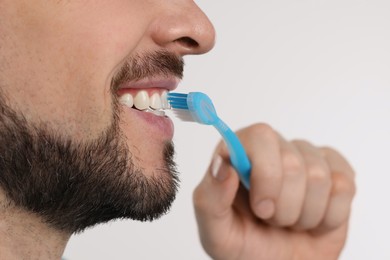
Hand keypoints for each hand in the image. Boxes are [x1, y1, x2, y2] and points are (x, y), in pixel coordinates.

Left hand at [193, 123, 355, 259]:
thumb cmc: (246, 246)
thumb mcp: (216, 232)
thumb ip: (210, 198)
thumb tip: (222, 163)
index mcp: (240, 153)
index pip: (260, 137)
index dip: (266, 175)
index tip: (261, 208)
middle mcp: (273, 148)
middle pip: (294, 162)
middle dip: (284, 207)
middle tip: (271, 220)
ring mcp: (307, 158)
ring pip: (320, 177)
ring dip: (304, 215)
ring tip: (289, 221)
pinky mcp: (336, 173)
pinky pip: (344, 186)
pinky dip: (328, 217)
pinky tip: (313, 220)